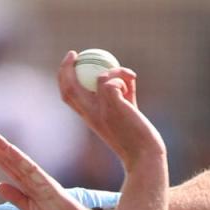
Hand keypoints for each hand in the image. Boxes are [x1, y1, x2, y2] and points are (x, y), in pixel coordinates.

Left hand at [0, 130, 105, 209]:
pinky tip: (11, 151)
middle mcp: (36, 181)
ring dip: (7, 150)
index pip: (9, 169)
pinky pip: (34, 172)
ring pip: (21, 163)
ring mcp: (43, 183)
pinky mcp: (50, 188)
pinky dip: (22, 160)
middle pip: (12, 163)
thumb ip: (17, 198)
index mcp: (30, 187)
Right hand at [57, 51, 164, 168]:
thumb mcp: (125, 111)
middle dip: (65, 68)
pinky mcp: (113, 106)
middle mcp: (90, 114)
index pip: (68, 95)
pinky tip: (133, 84)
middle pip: (68, 88)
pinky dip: (123, 76)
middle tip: (74, 54)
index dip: (64, 76)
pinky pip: (113, 81)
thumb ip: (121, 94)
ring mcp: (101, 111)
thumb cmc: (138, 136)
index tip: (72, 61)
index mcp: (89, 117)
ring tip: (129, 77)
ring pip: (99, 77)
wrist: (144, 155)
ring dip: (115, 71)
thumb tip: (122, 75)